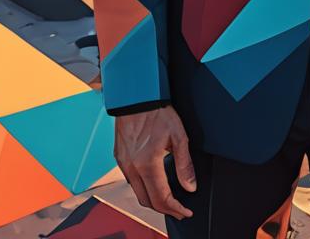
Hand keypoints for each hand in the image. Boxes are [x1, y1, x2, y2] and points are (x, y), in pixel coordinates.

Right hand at [114, 105, 196, 219]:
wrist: (136, 97)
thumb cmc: (157, 111)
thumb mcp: (179, 136)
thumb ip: (184, 164)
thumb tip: (190, 186)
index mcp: (148, 164)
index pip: (162, 198)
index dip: (175, 209)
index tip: (185, 212)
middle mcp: (132, 167)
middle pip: (148, 201)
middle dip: (164, 209)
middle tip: (178, 209)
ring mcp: (124, 163)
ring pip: (137, 192)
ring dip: (152, 199)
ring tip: (167, 198)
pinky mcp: (119, 157)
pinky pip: (130, 180)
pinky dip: (142, 186)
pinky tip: (152, 181)